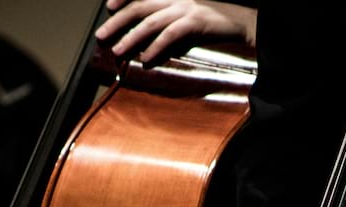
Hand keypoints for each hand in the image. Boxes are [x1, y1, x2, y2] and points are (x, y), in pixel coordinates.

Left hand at [95, 0, 256, 64]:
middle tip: (102, 37)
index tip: (109, 7)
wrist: (244, 22)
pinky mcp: (195, 22)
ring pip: (150, 21)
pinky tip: (145, 59)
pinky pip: (169, 35)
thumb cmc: (215, 21)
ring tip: (117, 51)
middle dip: (118, 22)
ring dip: (131, 38)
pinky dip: (155, 47)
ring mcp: (186, 8)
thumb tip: (147, 40)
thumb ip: (169, 20)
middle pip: (139, 7)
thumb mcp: (189, 15)